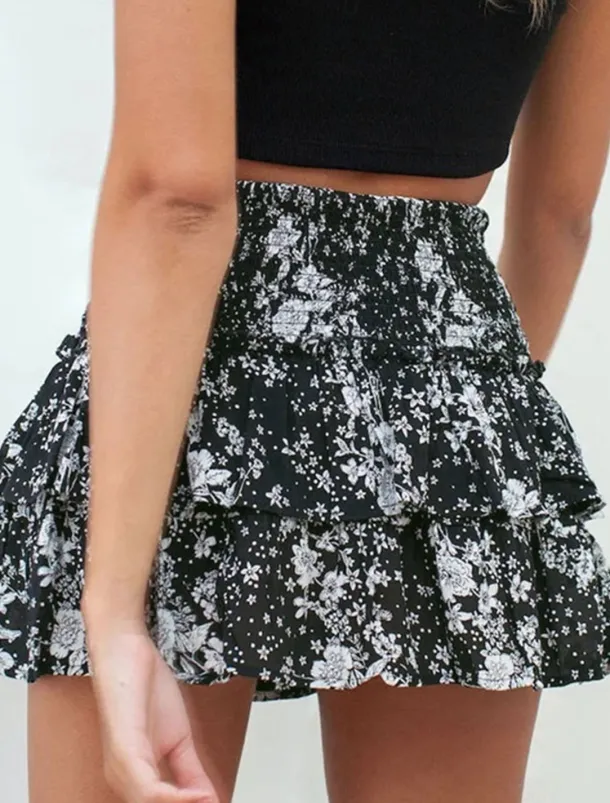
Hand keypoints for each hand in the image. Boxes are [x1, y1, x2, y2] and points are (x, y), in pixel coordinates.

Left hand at [85, 620, 218, 802]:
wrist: (126, 650)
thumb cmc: (143, 689)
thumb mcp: (178, 738)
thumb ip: (191, 772)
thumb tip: (211, 799)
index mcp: (135, 778)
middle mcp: (121, 778)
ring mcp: (120, 766)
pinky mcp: (123, 750)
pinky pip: (147, 790)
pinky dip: (176, 798)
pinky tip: (200, 796)